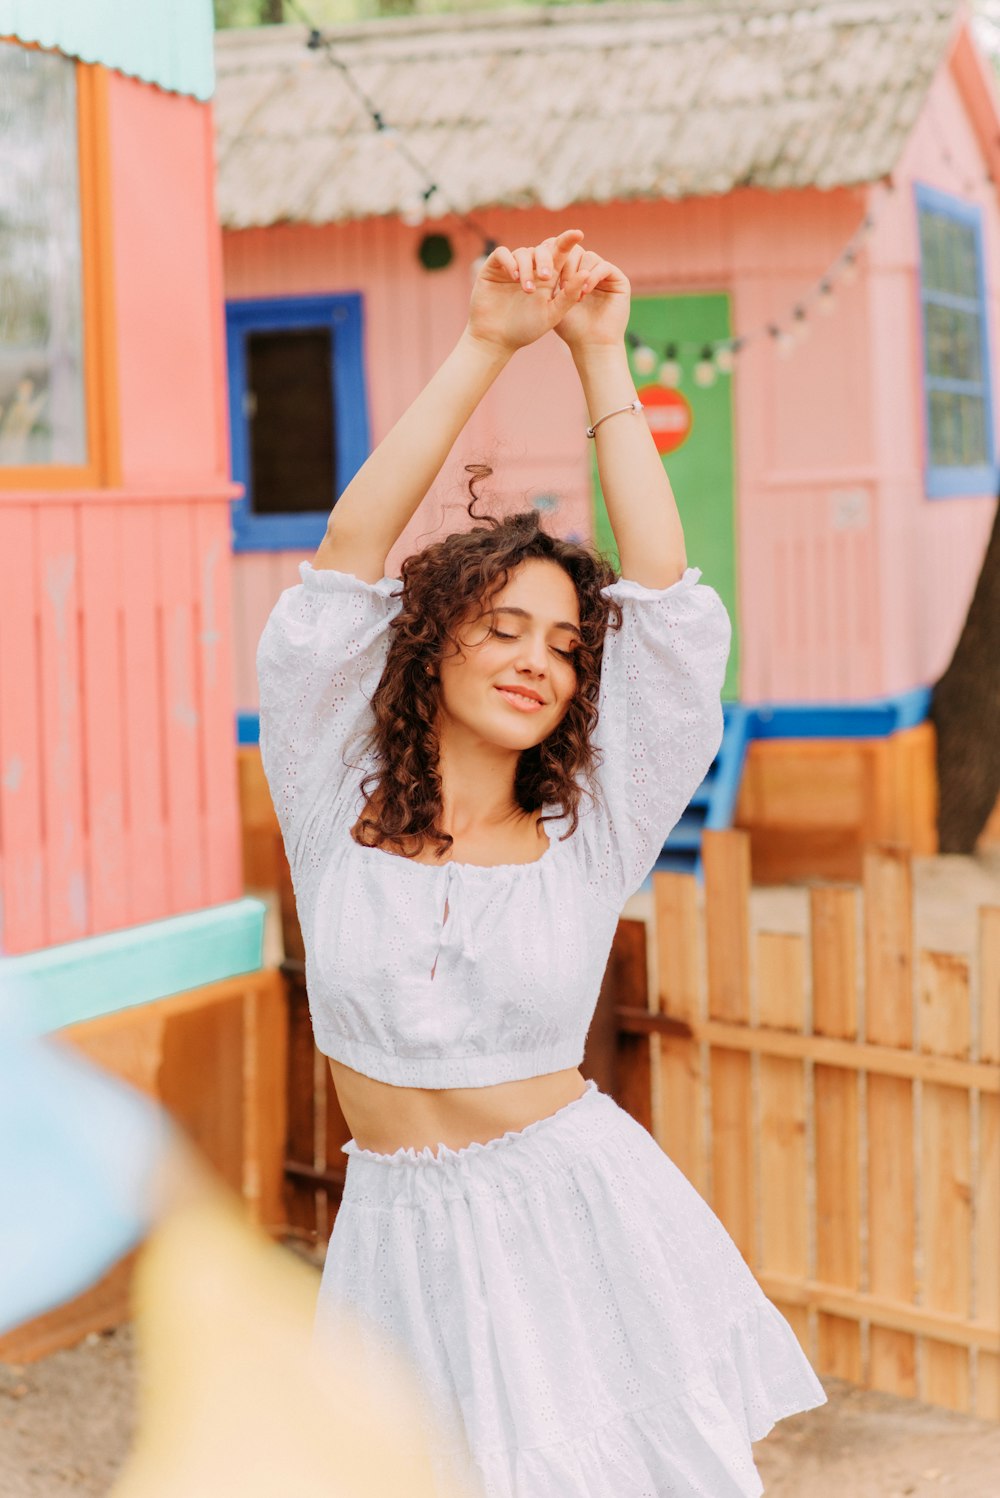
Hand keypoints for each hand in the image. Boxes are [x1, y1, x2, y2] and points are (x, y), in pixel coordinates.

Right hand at [466, 229, 591, 353]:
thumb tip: (586, 272)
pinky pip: (502, 253)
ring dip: (527, 268)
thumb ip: (569, 295)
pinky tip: (514, 276)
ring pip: (523, 252)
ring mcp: (511, 267)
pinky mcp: (493, 268)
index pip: (559, 253)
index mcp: (547, 277)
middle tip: (545, 277)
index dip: (568, 241)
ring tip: (527, 289)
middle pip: (542, 250)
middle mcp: (530, 268)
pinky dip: (509, 261)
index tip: (579, 234)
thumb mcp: (552, 314)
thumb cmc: (525, 329)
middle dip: (545, 260)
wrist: (496, 339)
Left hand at [552, 247, 630, 353]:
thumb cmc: (570, 328)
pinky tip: (585, 291)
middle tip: (562, 288)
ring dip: (579, 273)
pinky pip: (604, 266)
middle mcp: (590, 271)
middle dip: (567, 266)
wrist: (591, 346)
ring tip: (574, 295)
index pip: (565, 253)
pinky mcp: (619, 280)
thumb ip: (551, 279)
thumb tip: (544, 252)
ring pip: (590, 256)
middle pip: (577, 251)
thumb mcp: (555, 301)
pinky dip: (593, 276)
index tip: (547, 268)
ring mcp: (605, 275)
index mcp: (575, 274)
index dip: (556, 254)